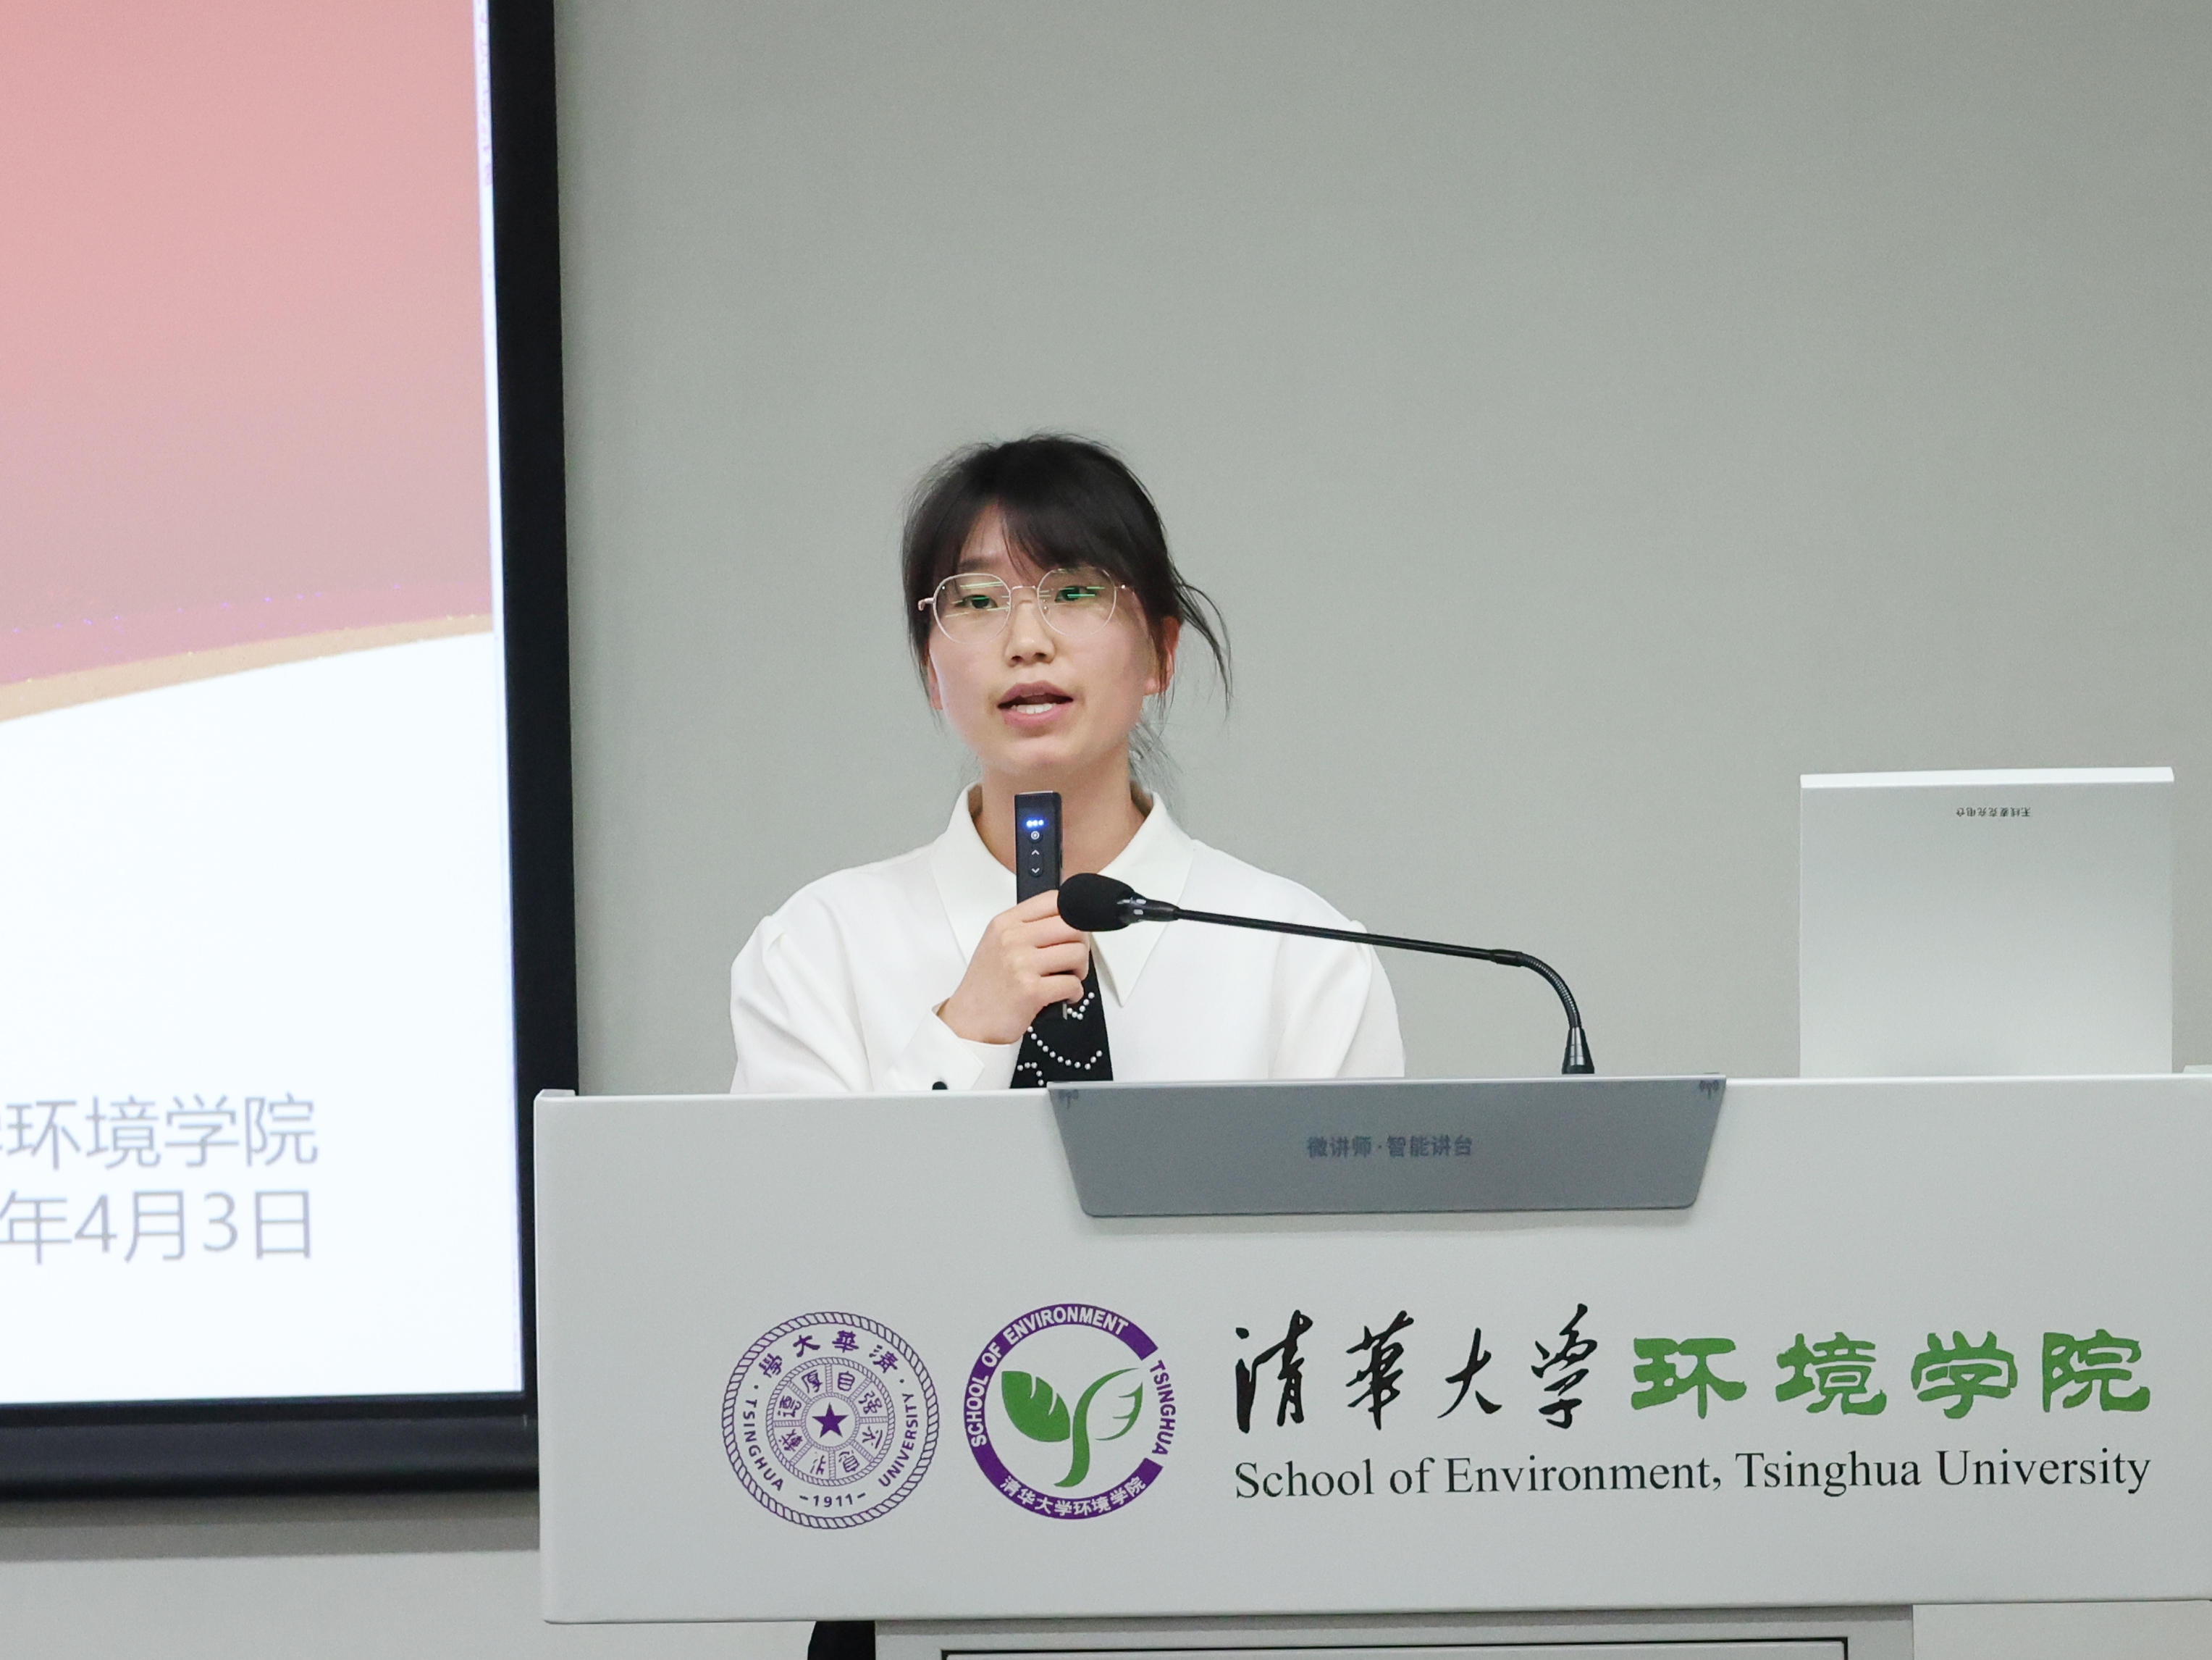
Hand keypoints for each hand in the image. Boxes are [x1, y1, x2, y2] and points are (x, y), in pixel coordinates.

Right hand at [939, 891, 1088, 1044]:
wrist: (969, 1022)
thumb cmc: (986, 986)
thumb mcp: (997, 943)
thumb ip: (1027, 928)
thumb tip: (1067, 920)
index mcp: (1006, 923)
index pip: (1053, 900)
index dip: (1073, 915)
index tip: (1072, 932)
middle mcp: (1012, 939)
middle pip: (1072, 925)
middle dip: (1081, 945)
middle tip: (1072, 959)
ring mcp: (1021, 963)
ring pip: (1077, 953)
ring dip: (1079, 970)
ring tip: (1066, 978)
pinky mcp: (1032, 990)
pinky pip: (1073, 984)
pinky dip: (1074, 993)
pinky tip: (1062, 996)